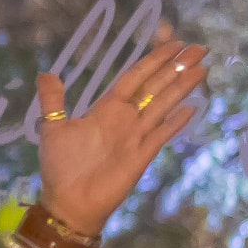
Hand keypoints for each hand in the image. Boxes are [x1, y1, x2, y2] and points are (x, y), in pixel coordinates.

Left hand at [36, 34, 207, 234]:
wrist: (68, 203)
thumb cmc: (60, 167)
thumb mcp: (52, 128)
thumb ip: (53, 101)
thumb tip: (45, 73)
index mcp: (105, 109)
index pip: (134, 78)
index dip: (152, 61)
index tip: (173, 45)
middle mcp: (125, 119)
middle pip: (155, 87)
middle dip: (176, 67)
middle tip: (199, 48)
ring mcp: (136, 137)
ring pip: (163, 105)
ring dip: (181, 87)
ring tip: (201, 68)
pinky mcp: (142, 156)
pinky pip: (161, 134)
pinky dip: (176, 122)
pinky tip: (193, 107)